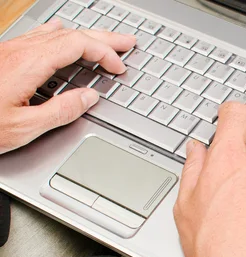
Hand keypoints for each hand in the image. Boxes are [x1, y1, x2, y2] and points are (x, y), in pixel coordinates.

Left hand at [0, 19, 135, 153]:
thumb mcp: (24, 128)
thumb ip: (61, 111)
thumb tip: (88, 97)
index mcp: (27, 65)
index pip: (77, 46)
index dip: (104, 54)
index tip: (119, 69)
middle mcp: (18, 51)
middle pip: (70, 34)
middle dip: (104, 38)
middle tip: (128, 43)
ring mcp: (9, 51)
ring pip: (55, 33)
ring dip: (85, 36)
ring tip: (104, 41)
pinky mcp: (2, 56)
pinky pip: (37, 36)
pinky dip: (59, 35)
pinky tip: (60, 33)